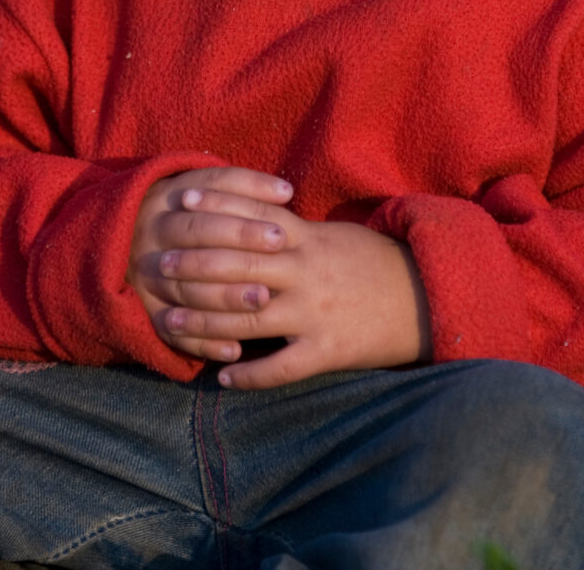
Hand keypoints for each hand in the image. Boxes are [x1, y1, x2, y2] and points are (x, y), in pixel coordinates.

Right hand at [127, 165, 293, 359]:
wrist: (126, 233)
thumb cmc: (192, 209)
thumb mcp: (208, 187)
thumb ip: (246, 186)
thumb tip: (286, 191)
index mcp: (168, 200)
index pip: (206, 212)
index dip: (244, 223)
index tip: (282, 235)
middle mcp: (151, 234)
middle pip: (195, 242)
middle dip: (238, 256)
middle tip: (277, 268)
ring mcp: (144, 274)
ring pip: (184, 289)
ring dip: (224, 298)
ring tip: (262, 301)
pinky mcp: (147, 311)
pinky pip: (171, 331)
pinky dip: (203, 342)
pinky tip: (235, 349)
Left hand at [155, 188, 433, 388]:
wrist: (426, 297)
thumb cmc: (372, 262)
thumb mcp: (333, 234)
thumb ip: (291, 229)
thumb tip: (247, 215)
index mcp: (308, 238)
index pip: (251, 219)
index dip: (213, 210)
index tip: (178, 205)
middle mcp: (306, 272)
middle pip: (238, 266)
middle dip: (194, 266)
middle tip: (157, 266)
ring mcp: (316, 312)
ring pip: (249, 318)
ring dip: (204, 323)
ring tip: (169, 323)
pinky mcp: (328, 349)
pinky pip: (282, 367)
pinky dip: (250, 374)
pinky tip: (222, 378)